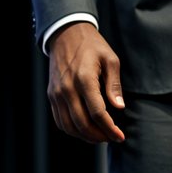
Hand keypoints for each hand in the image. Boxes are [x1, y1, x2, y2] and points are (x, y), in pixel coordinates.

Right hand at [46, 22, 125, 143]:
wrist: (66, 34)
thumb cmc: (92, 46)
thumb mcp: (110, 59)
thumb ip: (114, 84)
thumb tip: (119, 107)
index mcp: (84, 79)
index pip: (97, 112)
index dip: (109, 128)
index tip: (119, 136)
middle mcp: (67, 89)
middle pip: (82, 123)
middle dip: (99, 136)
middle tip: (111, 138)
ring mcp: (56, 93)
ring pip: (69, 126)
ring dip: (85, 137)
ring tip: (100, 137)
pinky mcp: (51, 96)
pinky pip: (59, 120)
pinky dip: (72, 130)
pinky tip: (85, 130)